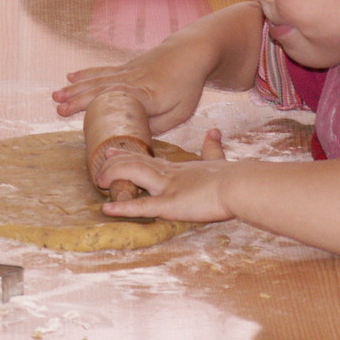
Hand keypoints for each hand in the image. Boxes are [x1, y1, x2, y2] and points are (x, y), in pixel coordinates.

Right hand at [52, 39, 207, 132]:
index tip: (86, 117)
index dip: (101, 108)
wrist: (190, 53)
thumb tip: (132, 134)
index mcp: (149, 95)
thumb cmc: (187, 86)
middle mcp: (134, 81)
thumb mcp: (180, 112)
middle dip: (79, 100)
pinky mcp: (126, 67)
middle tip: (59, 109)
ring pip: (98, 80)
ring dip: (76, 88)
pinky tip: (70, 77)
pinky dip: (86, 73)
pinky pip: (103, 70)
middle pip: (103, 91)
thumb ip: (156, 125)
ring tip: (56, 97)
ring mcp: (128, 71)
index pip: (122, 103)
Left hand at [96, 129, 234, 222]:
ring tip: (99, 180)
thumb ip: (213, 147)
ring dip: (114, 176)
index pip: (149, 159)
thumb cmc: (232, 176)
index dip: (128, 155)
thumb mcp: (219, 159)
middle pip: (135, 162)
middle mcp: (169, 174)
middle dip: (115, 162)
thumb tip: (214, 131)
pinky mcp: (170, 204)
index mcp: (179, 168)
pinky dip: (123, 207)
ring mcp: (168, 187)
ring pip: (133, 173)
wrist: (240, 185)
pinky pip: (142, 205)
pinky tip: (107, 208)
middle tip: (99, 164)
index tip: (111, 151)